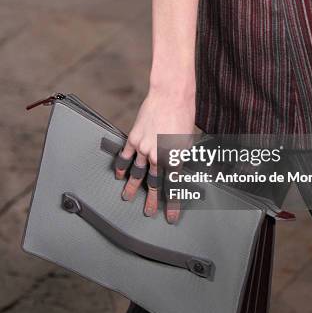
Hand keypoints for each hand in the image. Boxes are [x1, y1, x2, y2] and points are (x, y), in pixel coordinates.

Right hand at [115, 85, 195, 223]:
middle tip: (148, 212)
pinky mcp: (134, 138)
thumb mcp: (189, 140)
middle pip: (154, 184)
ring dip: (133, 188)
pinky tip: (120, 175)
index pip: (173, 187)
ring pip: (137, 173)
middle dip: (151, 201)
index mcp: (175, 158)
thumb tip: (178, 169)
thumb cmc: (184, 115)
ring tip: (127, 198)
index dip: (172, 204)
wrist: (171, 95)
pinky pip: (126, 157)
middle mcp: (158, 156)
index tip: (170, 217)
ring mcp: (144, 148)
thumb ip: (181, 157)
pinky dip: (122, 167)